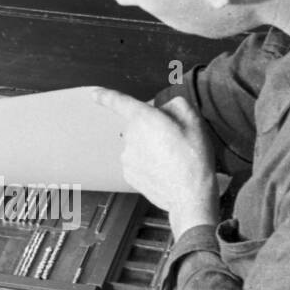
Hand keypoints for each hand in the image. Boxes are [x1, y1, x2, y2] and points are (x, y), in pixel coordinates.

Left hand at [93, 88, 219, 236]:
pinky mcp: (128, 174)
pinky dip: (148, 163)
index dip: (106, 96)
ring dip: (150, 147)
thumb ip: (177, 105)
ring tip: (172, 159)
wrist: (190, 195)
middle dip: (152, 127)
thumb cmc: (193, 158)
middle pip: (138, 124)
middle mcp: (130, 136)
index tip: (94, 94)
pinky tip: (163, 170)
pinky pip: (137, 161)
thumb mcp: (194, 121)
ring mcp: (127, 157)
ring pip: (138, 144)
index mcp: (144, 118)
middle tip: (175, 140)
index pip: (119, 102)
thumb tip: (165, 109)